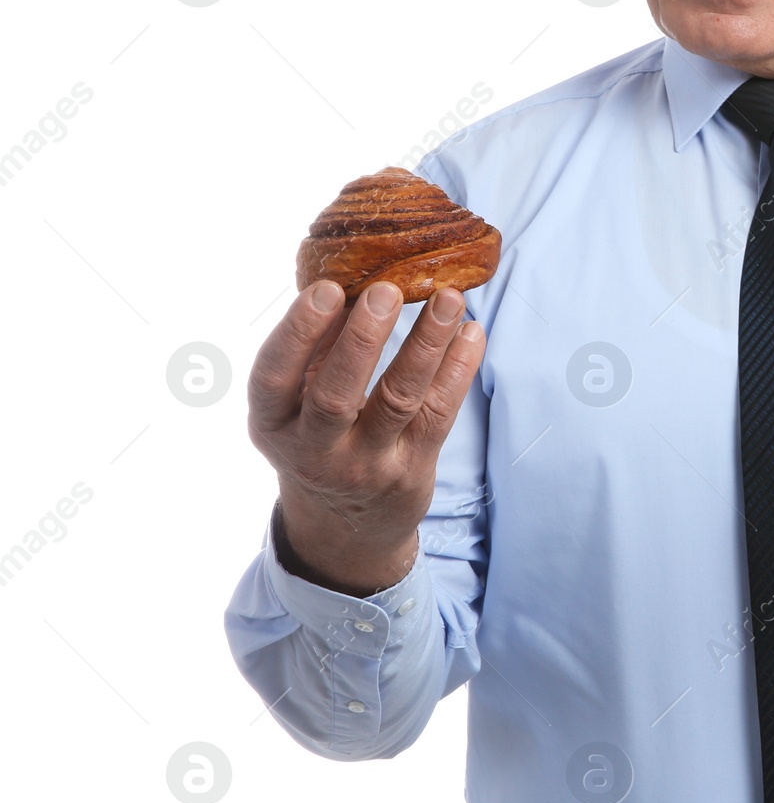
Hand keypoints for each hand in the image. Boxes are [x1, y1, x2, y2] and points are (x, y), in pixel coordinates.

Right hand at [247, 279, 484, 595]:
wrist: (346, 528)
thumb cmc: (319, 438)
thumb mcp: (296, 404)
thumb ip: (317, 349)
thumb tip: (351, 275)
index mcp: (272, 424)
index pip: (273, 378)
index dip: (298, 333)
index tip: (326, 288)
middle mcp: (313, 450)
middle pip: (337, 395)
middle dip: (363, 338)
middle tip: (388, 289)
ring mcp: (365, 464)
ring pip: (400, 400)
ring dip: (427, 344)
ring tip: (449, 298)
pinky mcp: (411, 470)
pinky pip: (439, 413)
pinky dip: (458, 369)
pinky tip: (471, 331)